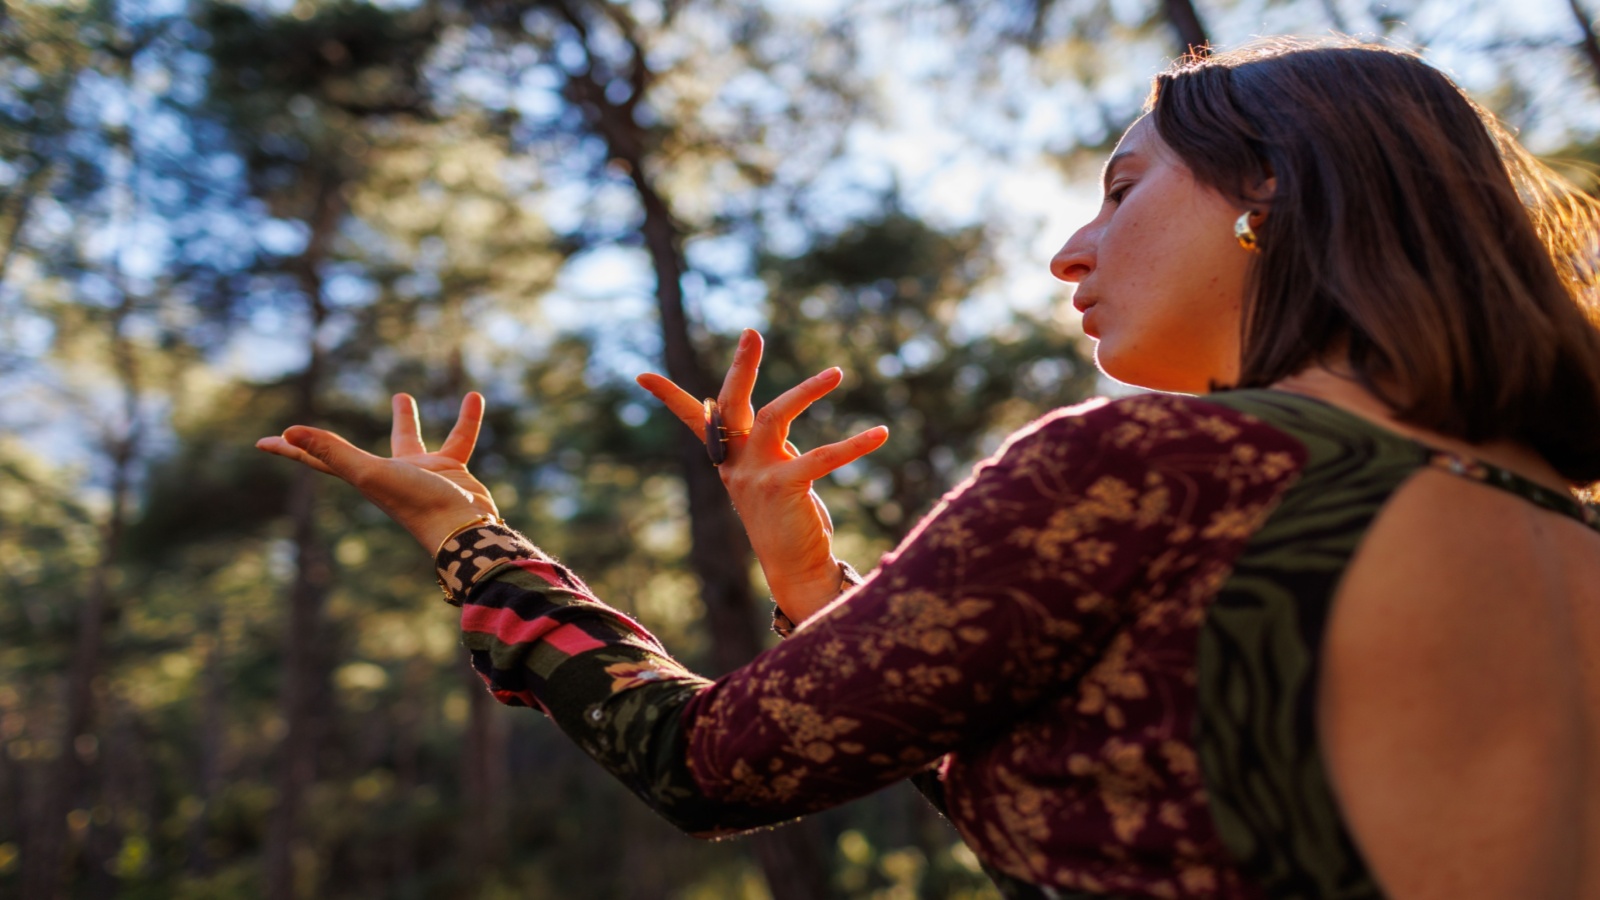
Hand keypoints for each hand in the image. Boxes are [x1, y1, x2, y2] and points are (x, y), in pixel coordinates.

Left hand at [255, 393, 499, 554]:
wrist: (465, 528)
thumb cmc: (415, 502)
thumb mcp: (369, 472)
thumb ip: (331, 452)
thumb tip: (287, 431)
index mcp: (363, 476)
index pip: (317, 459)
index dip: (291, 449)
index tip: (264, 443)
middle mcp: (388, 475)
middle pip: (355, 452)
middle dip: (340, 439)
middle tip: (321, 432)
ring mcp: (420, 473)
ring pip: (410, 440)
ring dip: (404, 419)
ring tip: (401, 395)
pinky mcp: (452, 471)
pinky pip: (458, 438)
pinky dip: (466, 419)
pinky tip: (473, 397)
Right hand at [637, 329, 887, 623]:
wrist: (796, 570)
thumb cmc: (789, 523)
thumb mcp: (772, 479)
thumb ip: (771, 449)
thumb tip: (778, 421)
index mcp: (731, 461)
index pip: (695, 421)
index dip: (670, 397)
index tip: (641, 375)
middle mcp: (737, 465)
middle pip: (731, 404)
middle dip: (741, 366)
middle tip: (752, 332)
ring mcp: (757, 476)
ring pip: (776, 415)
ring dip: (807, 390)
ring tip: (836, 372)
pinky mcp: (784, 487)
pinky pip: (823, 456)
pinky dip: (855, 444)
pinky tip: (880, 433)